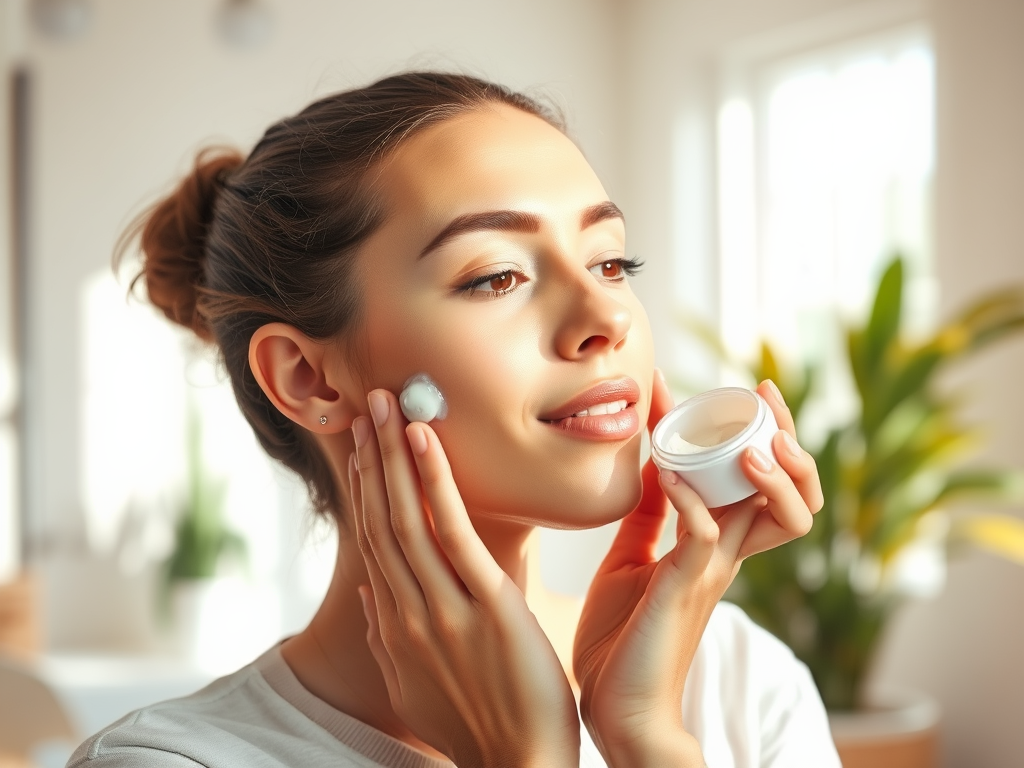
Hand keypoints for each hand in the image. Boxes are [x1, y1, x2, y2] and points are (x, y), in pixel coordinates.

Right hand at [351, 389, 579, 767]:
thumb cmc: (477, 726)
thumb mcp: (415, 685)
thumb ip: (388, 638)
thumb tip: (369, 596)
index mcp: (395, 626)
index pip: (373, 542)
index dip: (364, 488)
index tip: (360, 447)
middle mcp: (407, 611)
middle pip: (380, 520)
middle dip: (370, 458)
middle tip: (366, 404)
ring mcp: (443, 607)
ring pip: (405, 517)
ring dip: (391, 455)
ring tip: (386, 404)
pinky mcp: (486, 605)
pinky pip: (453, 531)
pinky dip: (434, 481)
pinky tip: (423, 439)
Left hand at [573, 374, 822, 766]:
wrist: (612, 704)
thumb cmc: (622, 637)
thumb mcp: (633, 556)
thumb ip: (651, 514)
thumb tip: (655, 461)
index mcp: (717, 545)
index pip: (764, 482)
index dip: (766, 433)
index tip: (744, 386)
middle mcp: (727, 556)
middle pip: (798, 495)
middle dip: (794, 442)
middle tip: (765, 400)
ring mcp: (712, 572)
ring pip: (781, 516)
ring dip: (774, 471)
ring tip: (752, 442)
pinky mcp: (685, 588)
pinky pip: (706, 536)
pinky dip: (693, 500)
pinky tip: (673, 477)